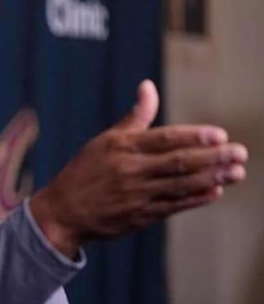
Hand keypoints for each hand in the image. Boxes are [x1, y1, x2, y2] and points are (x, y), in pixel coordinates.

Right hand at [30, 80, 247, 258]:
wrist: (62, 212)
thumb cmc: (85, 171)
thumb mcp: (105, 141)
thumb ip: (135, 117)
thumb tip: (148, 86)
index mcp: (121, 147)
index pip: (164, 139)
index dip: (195, 137)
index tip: (221, 134)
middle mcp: (129, 170)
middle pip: (178, 162)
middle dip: (213, 158)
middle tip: (241, 153)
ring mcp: (135, 195)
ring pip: (180, 185)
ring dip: (212, 178)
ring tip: (237, 171)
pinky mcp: (138, 217)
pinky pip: (173, 207)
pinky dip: (196, 199)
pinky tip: (215, 191)